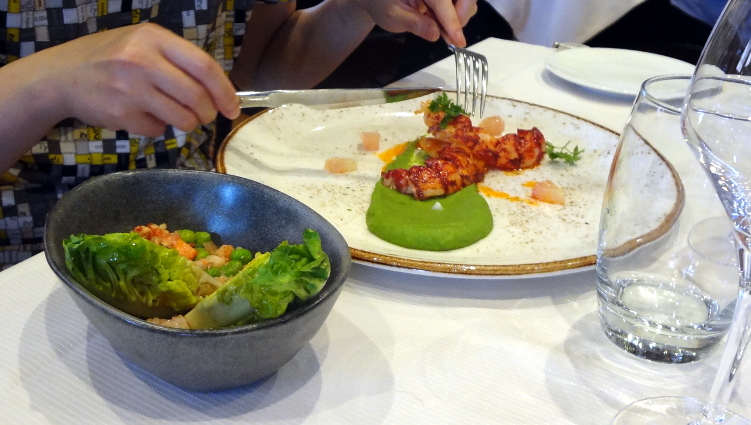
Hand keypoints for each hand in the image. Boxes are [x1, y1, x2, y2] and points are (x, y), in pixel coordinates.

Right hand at [33, 23, 239, 136]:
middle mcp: (141, 60)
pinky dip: (157, 127)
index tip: (233, 107)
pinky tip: (142, 115)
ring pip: (181, 118)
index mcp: (153, 38)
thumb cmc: (111, 59)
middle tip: (204, 116)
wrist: (61, 76)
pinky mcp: (120, 113)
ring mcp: (129, 88)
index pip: (204, 66)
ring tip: (174, 115)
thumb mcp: (142, 44)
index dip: (225, 90)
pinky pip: (156, 129)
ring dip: (186, 123)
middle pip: (196, 96)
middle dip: (207, 112)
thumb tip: (219, 90)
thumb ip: (177, 61)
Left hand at [355, 0, 477, 46]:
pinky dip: (458, 14)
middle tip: (452, 36)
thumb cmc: (382, 5)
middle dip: (461, 15)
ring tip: (446, 30)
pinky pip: (461, 1)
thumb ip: (414, 24)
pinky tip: (446, 25)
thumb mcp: (393, 16)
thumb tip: (435, 34)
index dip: (452, 20)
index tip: (458, 41)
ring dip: (461, 15)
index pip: (441, 0)